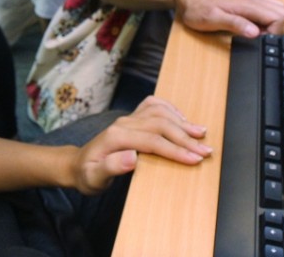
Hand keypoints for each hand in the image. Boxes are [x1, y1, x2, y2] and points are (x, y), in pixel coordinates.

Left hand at [71, 97, 210, 193]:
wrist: (77, 164)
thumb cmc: (87, 175)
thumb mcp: (94, 178)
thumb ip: (111, 168)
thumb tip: (132, 157)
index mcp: (117, 137)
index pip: (153, 141)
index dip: (176, 149)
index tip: (195, 159)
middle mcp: (124, 123)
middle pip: (161, 125)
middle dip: (186, 137)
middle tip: (206, 150)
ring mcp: (128, 118)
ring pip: (160, 113)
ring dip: (182, 122)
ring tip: (201, 133)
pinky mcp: (132, 118)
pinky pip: (153, 105)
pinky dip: (170, 109)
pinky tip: (182, 117)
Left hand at [177, 0, 283, 37]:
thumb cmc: (199, 11)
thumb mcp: (214, 20)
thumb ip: (236, 25)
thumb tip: (255, 33)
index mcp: (248, 5)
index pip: (279, 16)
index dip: (274, 32)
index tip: (260, 39)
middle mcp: (253, 0)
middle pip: (283, 11)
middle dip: (277, 28)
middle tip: (261, 37)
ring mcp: (251, 0)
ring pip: (277, 8)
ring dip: (273, 23)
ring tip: (257, 33)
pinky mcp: (248, 2)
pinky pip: (268, 8)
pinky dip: (267, 19)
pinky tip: (254, 27)